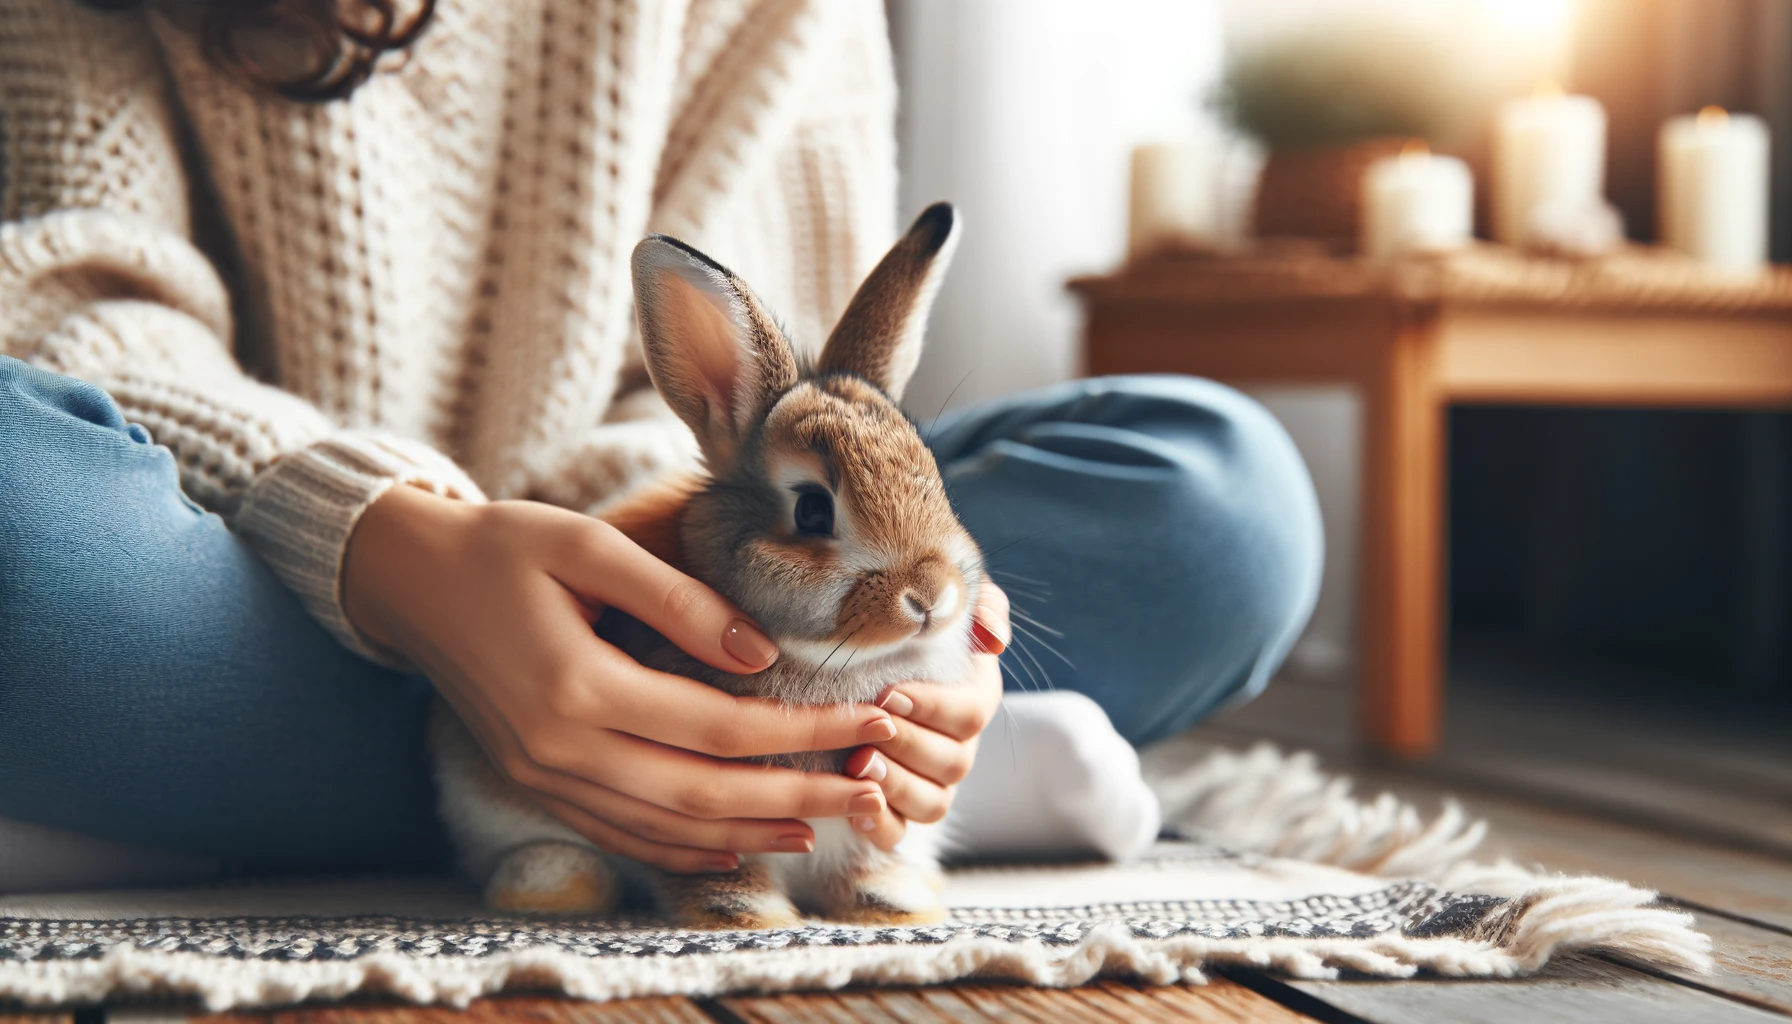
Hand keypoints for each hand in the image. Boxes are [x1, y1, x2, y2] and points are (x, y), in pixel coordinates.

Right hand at [342, 485, 895, 872]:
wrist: (407, 581)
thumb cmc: (502, 547)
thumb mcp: (588, 546)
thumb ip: (677, 600)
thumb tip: (762, 655)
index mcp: (577, 685)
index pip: (720, 725)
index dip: (802, 731)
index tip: (869, 721)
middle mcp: (559, 748)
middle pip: (703, 793)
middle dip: (797, 795)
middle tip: (871, 790)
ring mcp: (542, 776)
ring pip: (665, 826)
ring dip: (748, 831)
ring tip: (821, 823)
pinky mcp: (534, 783)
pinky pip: (619, 833)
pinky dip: (679, 849)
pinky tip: (730, 847)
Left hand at [842, 583, 1008, 849]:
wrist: (853, 659)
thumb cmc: (901, 626)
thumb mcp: (942, 602)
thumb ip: (979, 605)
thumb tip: (993, 640)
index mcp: (972, 696)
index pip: (972, 712)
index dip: (934, 708)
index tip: (888, 694)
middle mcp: (958, 746)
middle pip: (953, 761)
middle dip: (909, 746)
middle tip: (869, 729)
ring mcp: (931, 784)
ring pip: (931, 802)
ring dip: (896, 787)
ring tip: (856, 765)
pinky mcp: (898, 812)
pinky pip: (899, 834)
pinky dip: (881, 827)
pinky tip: (855, 810)